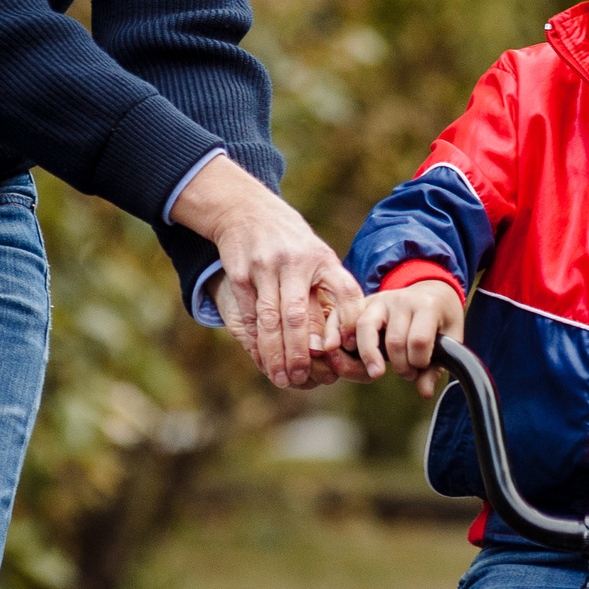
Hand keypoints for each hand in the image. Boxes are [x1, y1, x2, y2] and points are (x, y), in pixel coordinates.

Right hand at [172, 156, 361, 387]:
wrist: (246, 209)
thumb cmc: (289, 242)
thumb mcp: (316, 255)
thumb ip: (328, 291)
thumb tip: (334, 342)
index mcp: (322, 257)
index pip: (346, 290)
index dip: (348, 322)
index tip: (343, 349)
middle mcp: (295, 261)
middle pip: (299, 316)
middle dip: (300, 352)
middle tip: (301, 378)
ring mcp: (265, 266)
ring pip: (270, 319)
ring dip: (275, 353)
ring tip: (280, 377)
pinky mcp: (240, 272)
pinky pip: (249, 313)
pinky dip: (255, 340)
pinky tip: (260, 357)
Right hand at [350, 281, 465, 396]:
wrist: (432, 291)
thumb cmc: (442, 318)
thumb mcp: (450, 339)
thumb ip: (437, 367)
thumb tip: (424, 392)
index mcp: (427, 306)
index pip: (419, 341)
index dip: (419, 362)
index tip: (422, 367)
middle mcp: (402, 299)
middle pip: (394, 340)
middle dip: (400, 366)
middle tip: (408, 373)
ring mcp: (380, 299)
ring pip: (365, 327)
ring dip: (369, 356)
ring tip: (376, 372)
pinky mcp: (365, 303)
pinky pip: (347, 318)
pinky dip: (342, 336)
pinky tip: (349, 353)